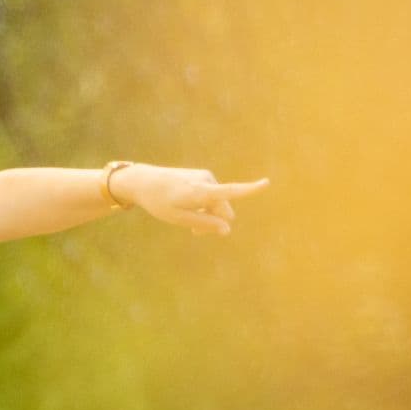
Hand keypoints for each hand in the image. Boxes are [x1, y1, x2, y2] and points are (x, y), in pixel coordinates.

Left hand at [114, 163, 267, 236]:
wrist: (143, 181)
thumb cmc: (159, 202)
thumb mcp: (180, 219)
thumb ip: (204, 224)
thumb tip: (227, 229)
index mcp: (200, 192)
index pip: (230, 191)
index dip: (250, 189)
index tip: (267, 182)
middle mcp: (207, 181)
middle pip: (224, 209)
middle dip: (215, 222)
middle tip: (195, 233)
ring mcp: (206, 177)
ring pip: (218, 204)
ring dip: (208, 215)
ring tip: (188, 221)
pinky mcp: (203, 177)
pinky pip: (212, 196)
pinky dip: (204, 205)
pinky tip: (188, 207)